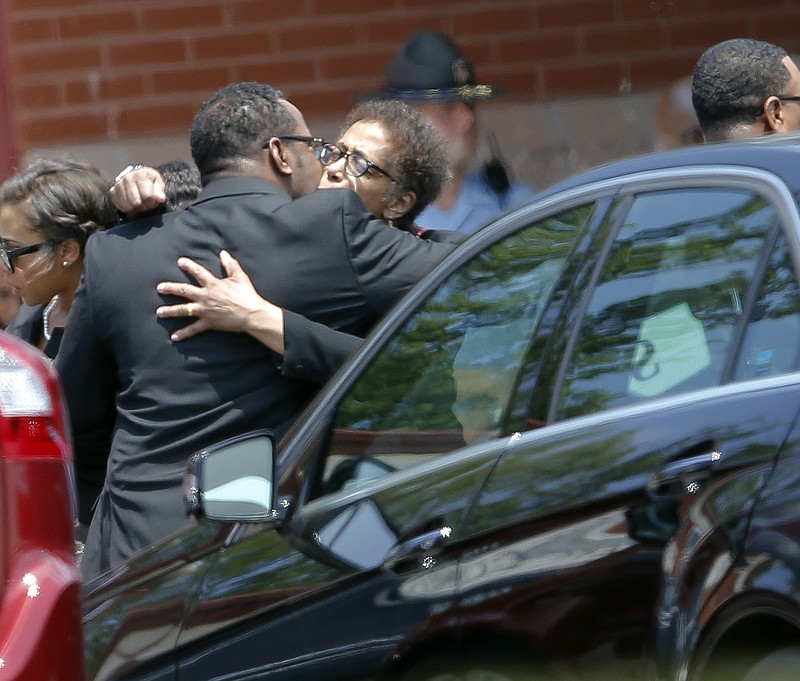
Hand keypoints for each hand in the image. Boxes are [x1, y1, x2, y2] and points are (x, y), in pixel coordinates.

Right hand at [110, 166, 166, 215]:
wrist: (137, 177)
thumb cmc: (149, 182)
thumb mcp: (158, 184)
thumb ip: (160, 192)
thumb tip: (160, 198)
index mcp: (141, 175)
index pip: (147, 197)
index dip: (152, 203)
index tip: (153, 201)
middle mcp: (128, 178)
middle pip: (136, 203)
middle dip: (143, 207)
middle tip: (146, 204)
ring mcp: (119, 184)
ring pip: (128, 206)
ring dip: (135, 208)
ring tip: (140, 203)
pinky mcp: (113, 191)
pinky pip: (120, 206)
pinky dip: (127, 208)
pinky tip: (132, 203)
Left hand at [156, 251, 283, 349]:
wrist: (251, 314)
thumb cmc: (247, 295)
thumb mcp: (239, 277)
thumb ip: (230, 264)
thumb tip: (224, 253)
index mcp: (213, 284)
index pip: (198, 272)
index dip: (188, 266)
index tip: (179, 261)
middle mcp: (205, 296)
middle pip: (184, 291)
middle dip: (170, 289)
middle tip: (160, 288)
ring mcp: (205, 310)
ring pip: (184, 310)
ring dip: (170, 311)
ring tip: (159, 312)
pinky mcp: (208, 322)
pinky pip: (193, 329)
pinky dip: (184, 333)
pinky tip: (174, 337)